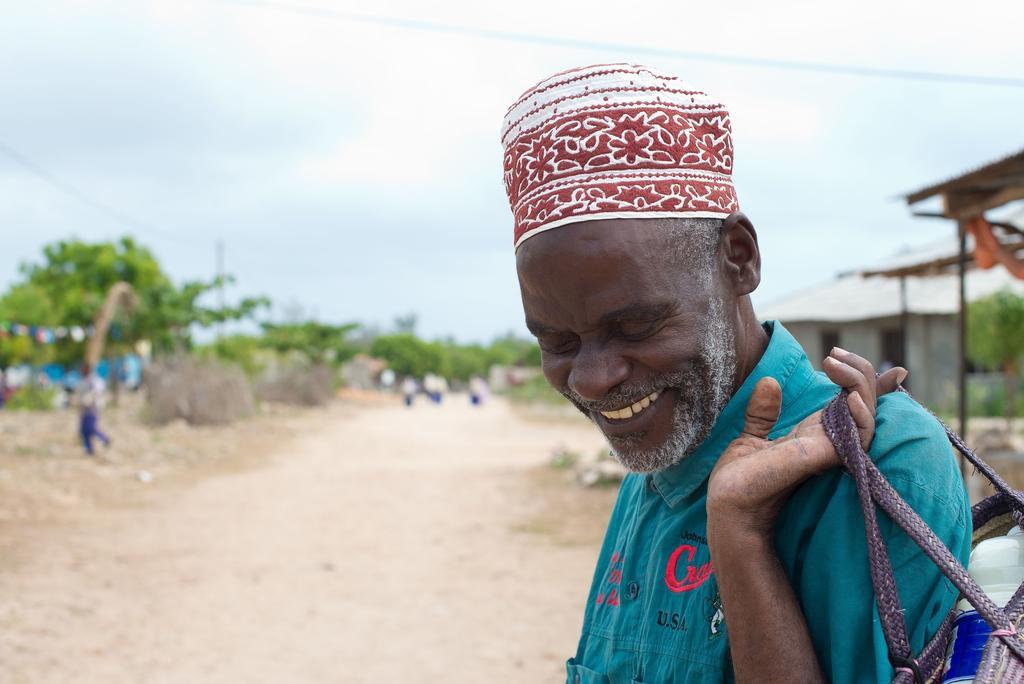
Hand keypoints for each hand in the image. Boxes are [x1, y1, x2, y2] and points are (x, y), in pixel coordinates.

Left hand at [706, 348, 906, 539]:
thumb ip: (763, 412)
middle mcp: (829, 441)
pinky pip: (859, 435)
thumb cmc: (740, 481)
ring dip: (859, 383)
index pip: (854, 406)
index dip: (876, 388)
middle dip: (859, 372)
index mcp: (815, 434)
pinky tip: (850, 396)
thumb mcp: (751, 437)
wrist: (729, 505)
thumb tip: (771, 381)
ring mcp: (831, 450)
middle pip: (865, 402)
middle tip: (832, 355)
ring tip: (835, 364)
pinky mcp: (826, 458)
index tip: (897, 371)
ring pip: (867, 413)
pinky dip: (861, 414)